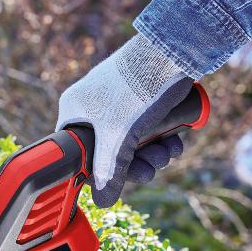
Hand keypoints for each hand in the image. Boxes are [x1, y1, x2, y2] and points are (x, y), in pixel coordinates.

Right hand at [56, 33, 191, 207]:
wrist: (175, 48)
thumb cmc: (138, 89)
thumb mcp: (119, 139)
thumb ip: (109, 173)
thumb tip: (103, 202)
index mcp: (76, 109)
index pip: (76, 151)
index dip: (95, 171)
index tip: (114, 180)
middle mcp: (93, 104)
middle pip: (110, 150)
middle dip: (135, 164)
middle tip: (152, 169)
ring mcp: (118, 99)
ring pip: (133, 141)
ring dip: (153, 154)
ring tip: (169, 152)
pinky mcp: (142, 95)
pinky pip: (147, 127)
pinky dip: (162, 138)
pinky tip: (175, 141)